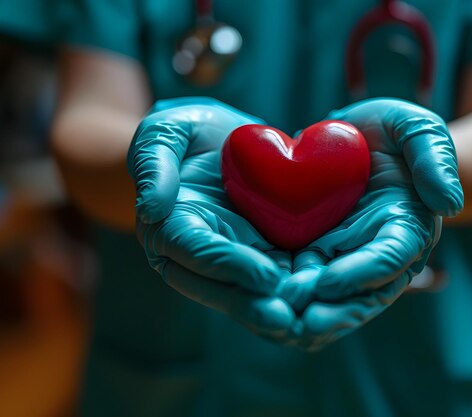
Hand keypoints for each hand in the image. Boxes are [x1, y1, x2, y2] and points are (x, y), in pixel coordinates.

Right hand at [128, 97, 295, 340]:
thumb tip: (150, 210)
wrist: (222, 142)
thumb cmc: (186, 134)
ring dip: (275, 308)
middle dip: (253, 305)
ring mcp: (231, 258)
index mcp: (171, 229)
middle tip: (287, 319)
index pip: (199, 251)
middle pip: (221, 286)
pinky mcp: (260, 255)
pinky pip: (275, 279)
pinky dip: (294, 293)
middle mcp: (197, 255)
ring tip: (306, 321)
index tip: (265, 275)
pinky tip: (320, 302)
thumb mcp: (164, 132)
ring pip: (248, 293)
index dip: (230, 265)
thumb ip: (154, 165)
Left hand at [279, 98, 463, 348]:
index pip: (390, 259)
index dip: (361, 274)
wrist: (350, 135)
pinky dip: (286, 298)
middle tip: (299, 323)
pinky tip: (260, 306)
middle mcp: (377, 252)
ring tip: (275, 321)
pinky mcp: (317, 254)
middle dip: (333, 312)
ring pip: (331, 299)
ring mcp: (345, 257)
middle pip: (362, 294)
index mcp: (407, 227)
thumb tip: (449, 204)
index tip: (327, 283)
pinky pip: (304, 283)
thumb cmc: (389, 130)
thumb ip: (433, 156)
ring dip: (306, 314)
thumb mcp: (414, 127)